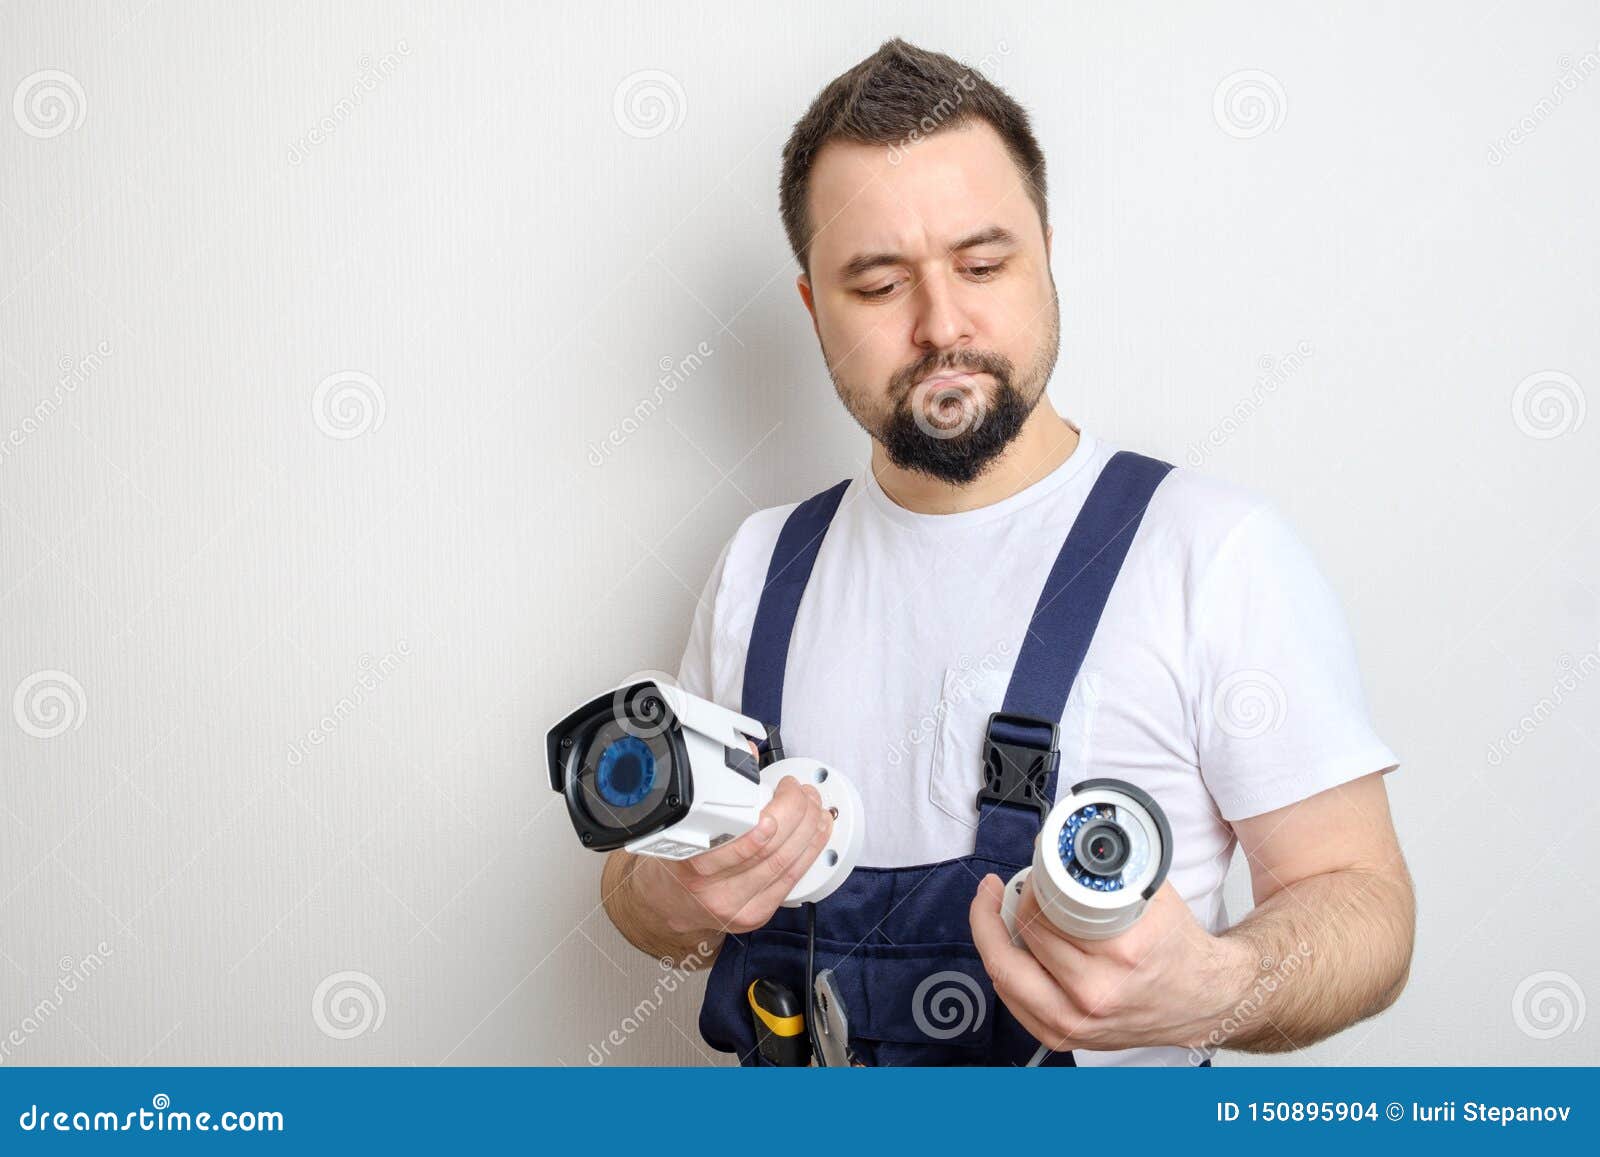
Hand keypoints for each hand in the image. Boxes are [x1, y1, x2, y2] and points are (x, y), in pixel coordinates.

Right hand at [637, 777, 834, 936]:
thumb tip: (744, 753)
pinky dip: (810, 853)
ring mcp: (737, 906)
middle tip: (802, 792)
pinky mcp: (756, 914)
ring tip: (816, 807)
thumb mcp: (684, 823)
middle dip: (798, 814)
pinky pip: (791, 881)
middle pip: (769, 851)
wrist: (669, 903)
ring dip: (810, 832)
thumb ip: (716, 789)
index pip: (735, 842)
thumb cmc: (676, 860)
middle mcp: (713, 889)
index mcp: (691, 862)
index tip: (781, 793)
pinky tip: (818, 833)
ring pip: (785, 865)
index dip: (766, 819)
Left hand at [969, 873, 1251, 1051]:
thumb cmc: (1177, 948)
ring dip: (992, 938)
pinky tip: (1002, 948)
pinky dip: (1002, 971)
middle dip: (1002, 909)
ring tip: (994, 911)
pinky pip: (1013, 1003)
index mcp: (1120, 955)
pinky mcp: (1066, 1039)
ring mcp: (1078, 1024)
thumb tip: (1068, 844)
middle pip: (1020, 943)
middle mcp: (1095, 995)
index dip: (1030, 888)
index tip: (1028, 874)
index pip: (1047, 915)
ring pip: (1006, 976)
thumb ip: (1111, 869)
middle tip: (1001, 889)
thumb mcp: (1151, 895)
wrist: (1204, 999)